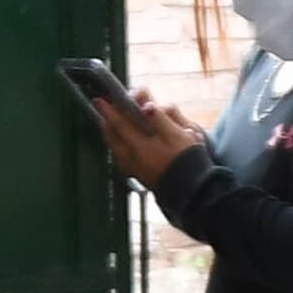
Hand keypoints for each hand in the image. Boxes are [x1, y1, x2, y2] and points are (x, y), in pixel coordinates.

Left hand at [88, 90, 202, 187]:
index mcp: (140, 147)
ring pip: (116, 149)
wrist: (193, 191)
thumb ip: (161, 119)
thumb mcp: (178, 135)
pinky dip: (118, 149)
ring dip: (111, 136)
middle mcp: (133, 160)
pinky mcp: (141, 177)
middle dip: (107, 123)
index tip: (99, 101)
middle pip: (112, 138)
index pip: (120, 124)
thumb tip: (147, 107)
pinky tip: (122, 146)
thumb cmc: (188, 162)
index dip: (109, 111)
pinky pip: (122, 160)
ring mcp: (135, 170)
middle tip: (103, 112)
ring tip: (110, 126)